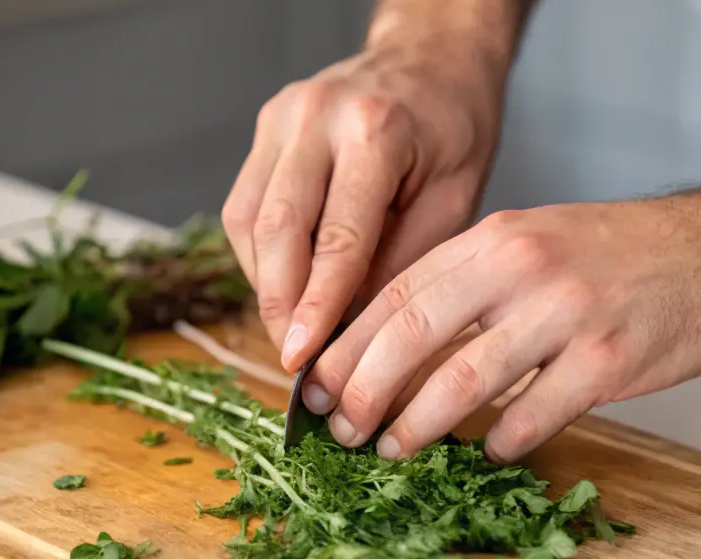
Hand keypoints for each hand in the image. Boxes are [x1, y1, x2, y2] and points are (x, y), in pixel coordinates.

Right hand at [221, 44, 505, 371]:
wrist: (432, 57)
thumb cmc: (454, 126)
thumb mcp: (454, 197)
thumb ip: (403, 260)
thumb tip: (352, 328)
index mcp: (375, 130)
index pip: (336, 238)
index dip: (316, 308)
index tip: (303, 359)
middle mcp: (316, 117)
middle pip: (276, 229)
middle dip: (278, 305)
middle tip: (291, 358)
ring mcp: (282, 117)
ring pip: (248, 220)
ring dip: (265, 283)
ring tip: (291, 327)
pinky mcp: (266, 127)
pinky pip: (246, 204)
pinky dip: (260, 254)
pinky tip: (285, 282)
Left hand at [304, 193, 700, 463]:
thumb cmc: (612, 254)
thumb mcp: (529, 241)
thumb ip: (466, 283)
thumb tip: (391, 344)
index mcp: (492, 239)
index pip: (396, 294)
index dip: (347, 345)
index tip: (316, 384)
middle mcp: (521, 268)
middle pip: (414, 336)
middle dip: (364, 390)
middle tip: (340, 428)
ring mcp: (566, 313)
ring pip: (464, 380)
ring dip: (417, 424)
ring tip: (392, 448)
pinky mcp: (608, 360)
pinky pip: (534, 412)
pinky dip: (501, 439)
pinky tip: (486, 450)